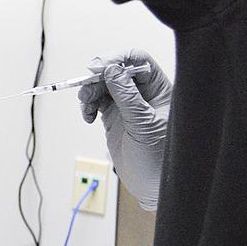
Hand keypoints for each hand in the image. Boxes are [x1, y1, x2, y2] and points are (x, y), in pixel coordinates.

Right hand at [77, 49, 171, 210]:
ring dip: (90, 91)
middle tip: (86, 84)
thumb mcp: (143, 125)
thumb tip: (111, 70)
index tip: (100, 67)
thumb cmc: (160, 160)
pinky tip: (88, 116)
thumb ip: (127, 96)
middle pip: (117, 70)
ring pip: (103, 84)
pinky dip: (88, 104)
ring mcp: (128, 104)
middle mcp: (144, 94)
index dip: (119, 59)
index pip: (139, 62)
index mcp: (160, 91)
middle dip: (99, 76)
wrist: (152, 186)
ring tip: (86, 105)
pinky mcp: (115, 116)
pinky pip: (97, 100)